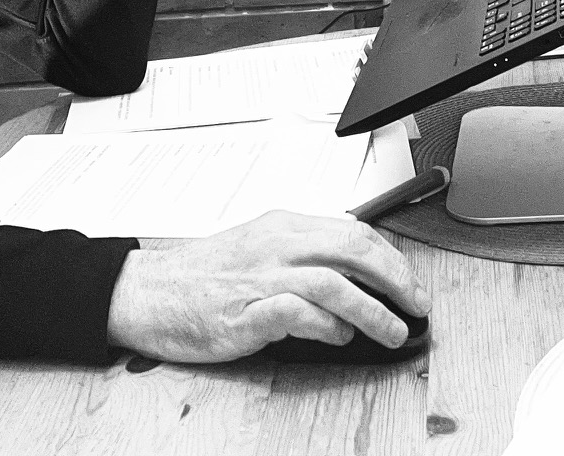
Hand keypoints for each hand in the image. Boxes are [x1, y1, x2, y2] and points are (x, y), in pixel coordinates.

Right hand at [104, 211, 429, 363]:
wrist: (147, 292)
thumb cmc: (202, 275)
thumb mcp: (258, 247)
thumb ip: (302, 254)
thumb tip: (352, 275)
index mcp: (283, 226)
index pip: (353, 232)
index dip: (392, 258)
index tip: (411, 282)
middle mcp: (276, 245)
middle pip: (352, 250)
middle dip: (395, 279)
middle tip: (417, 305)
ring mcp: (260, 278)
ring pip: (334, 283)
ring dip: (372, 310)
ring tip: (393, 331)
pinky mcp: (244, 312)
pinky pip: (296, 313)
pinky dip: (326, 325)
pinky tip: (340, 337)